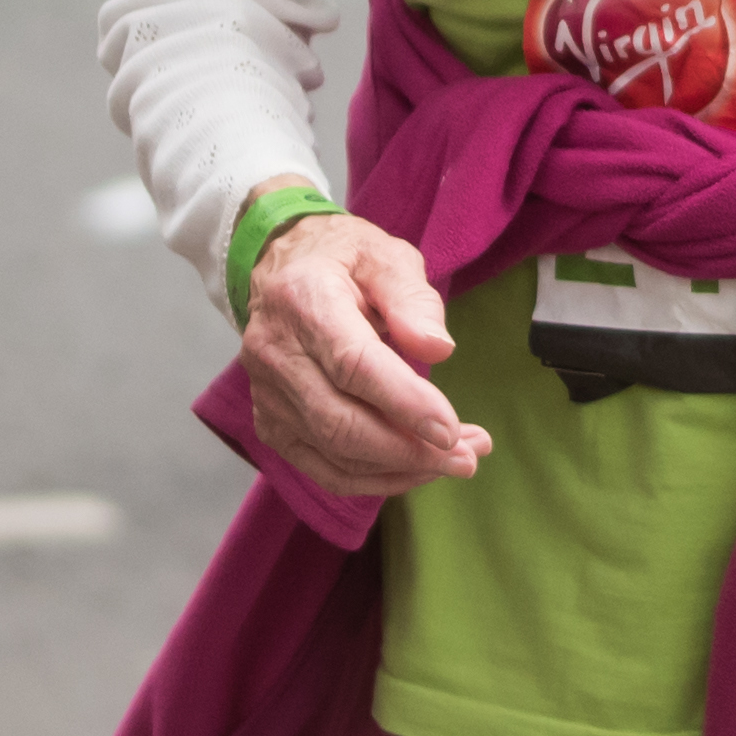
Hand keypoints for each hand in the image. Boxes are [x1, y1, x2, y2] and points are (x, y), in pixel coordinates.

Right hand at [236, 200, 487, 501]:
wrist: (280, 268)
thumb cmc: (342, 260)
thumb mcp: (386, 256)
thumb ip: (413, 299)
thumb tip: (437, 350)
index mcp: (304, 300)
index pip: (352, 364)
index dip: (403, 403)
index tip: (451, 429)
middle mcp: (275, 352)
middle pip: (339, 422)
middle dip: (410, 451)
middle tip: (469, 456)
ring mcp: (267, 393)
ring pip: (333, 454)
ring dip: (401, 469)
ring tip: (456, 461)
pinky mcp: (271, 422)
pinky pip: (322, 468)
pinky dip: (374, 480)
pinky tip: (415, 469)